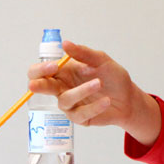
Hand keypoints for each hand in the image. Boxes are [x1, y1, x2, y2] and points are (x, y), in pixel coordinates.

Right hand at [26, 40, 160, 144]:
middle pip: (41, 87)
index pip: (40, 70)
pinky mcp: (79, 118)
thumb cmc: (113, 77)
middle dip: (38, 86)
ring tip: (99, 83)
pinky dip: (94, 106)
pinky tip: (106, 101)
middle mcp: (63, 88)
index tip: (53, 66)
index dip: (41, 69)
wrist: (128, 97)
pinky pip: (80, 114)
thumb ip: (83, 53)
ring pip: (65, 100)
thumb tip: (65, 44)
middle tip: (35, 86)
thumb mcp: (101, 60)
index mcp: (63, 72)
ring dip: (81, 91)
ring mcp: (70, 105)